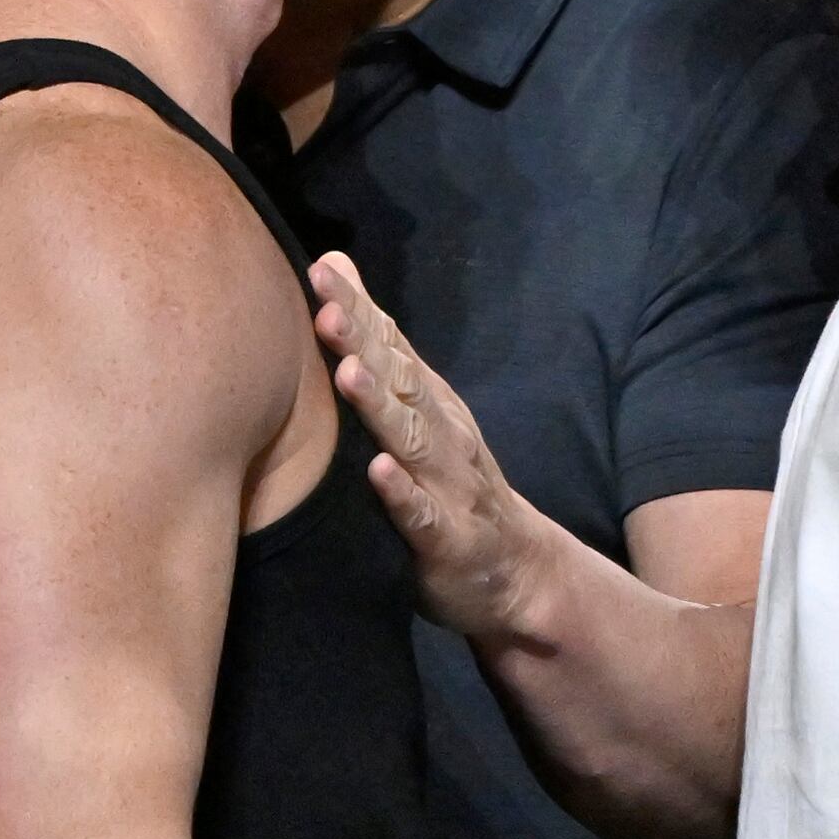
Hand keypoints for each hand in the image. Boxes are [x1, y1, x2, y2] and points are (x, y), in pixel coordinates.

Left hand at [312, 251, 545, 647]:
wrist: (518, 570)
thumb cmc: (450, 482)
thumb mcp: (417, 407)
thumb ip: (378, 343)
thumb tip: (335, 268)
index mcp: (428, 402)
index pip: (390, 345)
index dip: (357, 308)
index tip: (320, 270)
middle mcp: (441, 432)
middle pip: (399, 381)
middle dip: (363, 342)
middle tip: (326, 306)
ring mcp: (447, 485)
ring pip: (410, 440)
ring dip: (380, 407)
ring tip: (349, 374)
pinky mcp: (447, 538)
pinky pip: (421, 514)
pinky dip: (401, 492)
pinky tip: (378, 472)